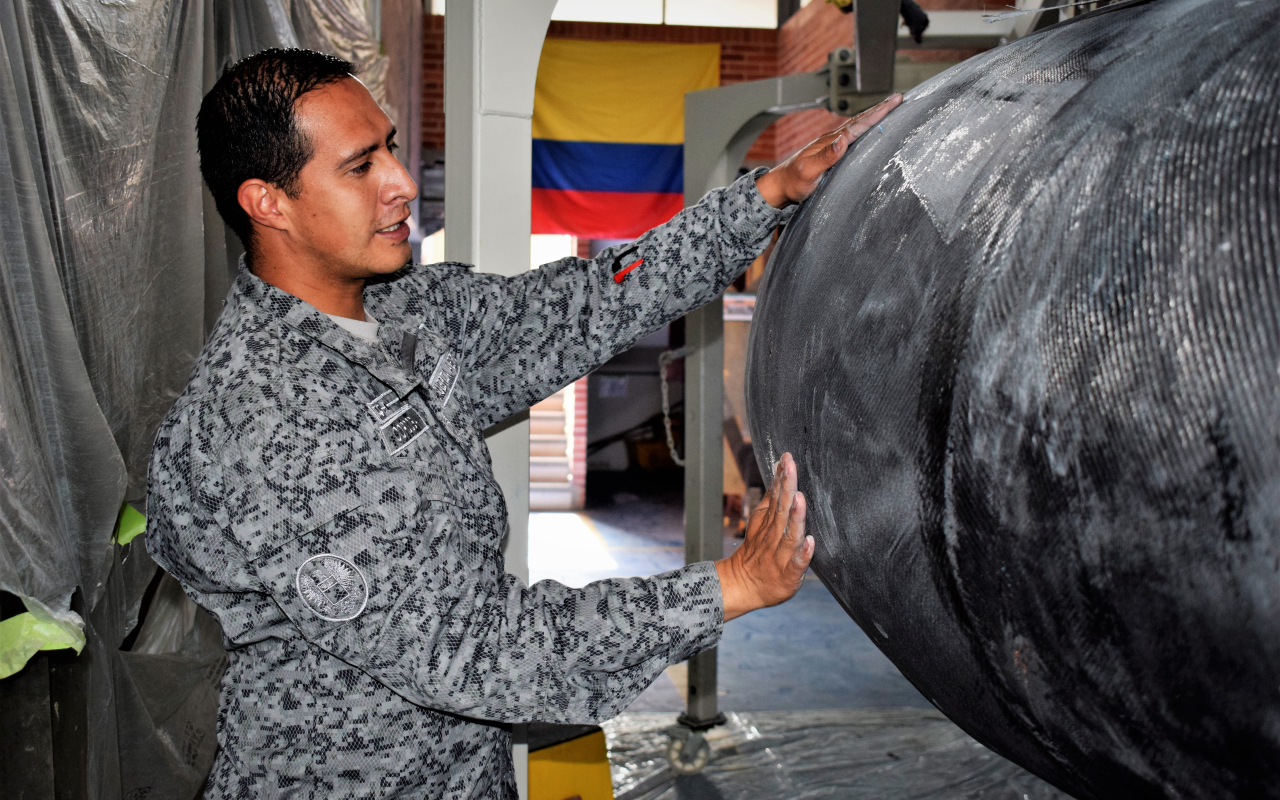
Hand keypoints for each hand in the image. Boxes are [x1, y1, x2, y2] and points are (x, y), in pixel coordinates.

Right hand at [715, 453, 812, 620]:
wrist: (743, 586)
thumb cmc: (757, 554)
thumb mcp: (759, 524)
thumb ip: (770, 501)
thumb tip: (778, 475)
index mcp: (767, 523)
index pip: (775, 497)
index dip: (780, 478)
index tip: (786, 458)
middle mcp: (773, 536)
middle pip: (781, 509)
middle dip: (786, 487)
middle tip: (791, 465)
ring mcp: (780, 555)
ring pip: (788, 534)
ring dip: (795, 516)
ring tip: (799, 498)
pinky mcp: (789, 575)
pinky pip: (797, 564)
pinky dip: (803, 553)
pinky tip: (810, 542)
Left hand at [755, 93, 903, 207]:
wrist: (780, 186)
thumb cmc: (794, 182)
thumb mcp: (809, 172)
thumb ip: (826, 157)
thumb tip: (842, 140)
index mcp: (830, 142)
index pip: (858, 125)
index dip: (877, 114)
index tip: (893, 102)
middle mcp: (832, 139)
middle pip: (860, 120)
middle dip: (880, 109)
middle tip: (899, 98)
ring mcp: (831, 144)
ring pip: (857, 126)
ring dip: (874, 116)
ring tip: (890, 107)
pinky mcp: (831, 152)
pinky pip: (853, 136)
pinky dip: (865, 128)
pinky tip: (870, 128)